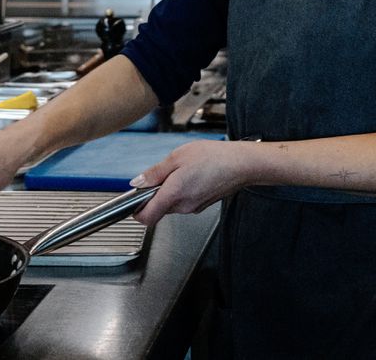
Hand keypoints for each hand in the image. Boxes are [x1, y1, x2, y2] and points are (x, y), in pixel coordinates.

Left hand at [128, 139, 257, 226]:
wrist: (242, 164)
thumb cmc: (213, 157)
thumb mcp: (177, 157)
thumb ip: (155, 173)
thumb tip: (137, 183)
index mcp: (173, 195)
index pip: (146, 218)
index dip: (136, 211)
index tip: (133, 199)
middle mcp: (183, 206)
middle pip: (158, 208)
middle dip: (155, 194)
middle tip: (163, 173)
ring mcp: (193, 207)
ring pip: (171, 204)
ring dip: (169, 191)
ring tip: (181, 170)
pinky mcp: (202, 204)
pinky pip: (184, 200)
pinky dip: (182, 190)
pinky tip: (192, 174)